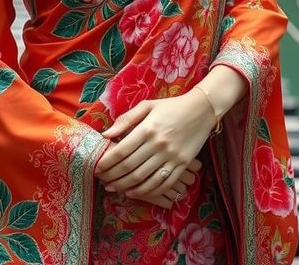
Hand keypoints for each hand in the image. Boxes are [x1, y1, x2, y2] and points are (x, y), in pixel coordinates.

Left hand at [93, 92, 211, 208]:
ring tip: (114, 188)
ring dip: (127, 186)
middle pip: (131, 167)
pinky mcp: (182, 165)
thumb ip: (126, 120)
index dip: (108, 161)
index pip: (122, 150)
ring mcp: (172, 157)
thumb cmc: (170, 107)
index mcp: (147, 129)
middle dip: (113, 176)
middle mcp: (158, 145)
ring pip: (145, 178)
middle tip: (102, 181)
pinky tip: (135, 192)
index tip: (97, 167)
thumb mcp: (146, 106)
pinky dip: (148, 191)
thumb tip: (107, 134)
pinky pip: (163, 183)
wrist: (201, 111)